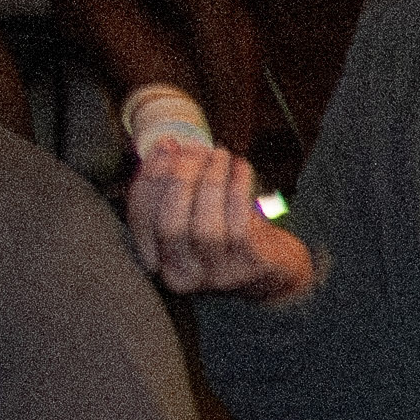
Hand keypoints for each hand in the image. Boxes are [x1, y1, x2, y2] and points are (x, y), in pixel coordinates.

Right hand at [122, 125, 306, 296]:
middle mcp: (182, 275)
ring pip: (205, 226)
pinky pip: (239, 225)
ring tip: (219, 153)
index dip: (151, 178)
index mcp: (158, 262)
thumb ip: (174, 183)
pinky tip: (241, 167)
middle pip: (169, 225)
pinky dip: (238, 190)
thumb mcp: (195, 210)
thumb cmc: (227, 229)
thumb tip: (167, 145)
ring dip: (211, 182)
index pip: (141, 219)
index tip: (167, 144)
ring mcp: (216, 275)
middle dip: (179, 180)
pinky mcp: (248, 267)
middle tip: (195, 148)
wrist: (278, 265)